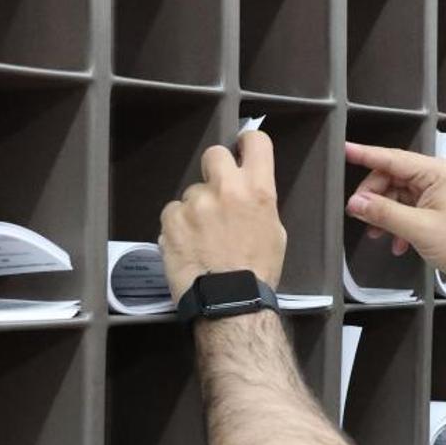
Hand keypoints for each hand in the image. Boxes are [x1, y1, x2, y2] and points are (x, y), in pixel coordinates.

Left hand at [159, 131, 286, 300]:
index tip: (242, 151)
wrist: (230, 302)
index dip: (247, 143)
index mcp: (258, 189)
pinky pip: (174, 213)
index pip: (254, 142)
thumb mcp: (274, 231)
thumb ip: (259, 203)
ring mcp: (195, 202)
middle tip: (217, 193)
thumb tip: (246, 193)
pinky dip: (179, 226)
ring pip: (192, 192)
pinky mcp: (171, 219)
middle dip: (215, 169)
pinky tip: (189, 246)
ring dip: (196, 208)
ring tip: (203, 237)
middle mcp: (226, 188)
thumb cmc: (259, 270)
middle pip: (214, 154)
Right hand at [344, 142, 445, 287]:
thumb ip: (384, 213)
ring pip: (397, 195)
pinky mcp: (434, 210)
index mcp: (436, 172)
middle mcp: (436, 178)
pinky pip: (406, 210)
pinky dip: (397, 225)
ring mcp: (435, 194)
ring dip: (384, 215)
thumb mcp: (419, 229)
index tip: (345, 150)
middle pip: (392, 178)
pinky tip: (397, 244)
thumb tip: (355, 202)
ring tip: (375, 234)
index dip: (366, 155)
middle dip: (373, 197)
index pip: (393, 158)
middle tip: (357, 214)